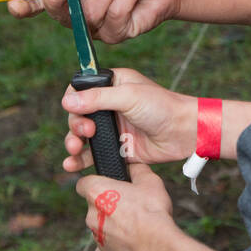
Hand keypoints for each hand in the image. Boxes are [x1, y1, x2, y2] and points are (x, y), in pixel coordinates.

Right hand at [62, 65, 195, 168]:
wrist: (184, 132)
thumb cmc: (162, 107)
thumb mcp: (129, 96)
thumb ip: (98, 99)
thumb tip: (67, 102)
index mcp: (113, 85)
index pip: (82, 89)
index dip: (73, 99)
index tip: (74, 109)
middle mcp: (110, 105)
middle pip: (78, 114)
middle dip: (75, 124)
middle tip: (86, 131)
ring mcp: (112, 128)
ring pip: (82, 135)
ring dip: (73, 142)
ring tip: (74, 149)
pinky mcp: (116, 148)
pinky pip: (92, 154)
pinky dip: (79, 160)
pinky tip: (71, 165)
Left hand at [77, 165, 176, 250]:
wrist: (156, 246)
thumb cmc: (152, 211)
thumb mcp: (149, 180)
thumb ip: (137, 169)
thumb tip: (133, 166)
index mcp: (96, 192)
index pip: (83, 183)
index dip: (96, 183)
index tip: (109, 185)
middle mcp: (90, 215)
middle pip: (94, 206)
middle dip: (108, 205)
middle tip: (130, 205)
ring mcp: (95, 237)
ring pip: (100, 226)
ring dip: (113, 224)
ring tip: (136, 225)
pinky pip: (105, 246)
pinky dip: (115, 244)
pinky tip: (131, 241)